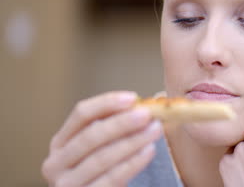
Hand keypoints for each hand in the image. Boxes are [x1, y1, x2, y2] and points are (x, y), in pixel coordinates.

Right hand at [41, 91, 162, 186]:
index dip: (106, 103)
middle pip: (90, 136)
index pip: (81, 114)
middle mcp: (56, 163)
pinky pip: (110, 179)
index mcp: (60, 143)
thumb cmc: (102, 173)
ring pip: (101, 158)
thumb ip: (112, 129)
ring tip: (154, 130)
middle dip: (121, 123)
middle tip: (147, 114)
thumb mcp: (99, 149)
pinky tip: (149, 151)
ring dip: (132, 141)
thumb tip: (139, 106)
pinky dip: (132, 163)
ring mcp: (66, 184)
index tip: (133, 98)